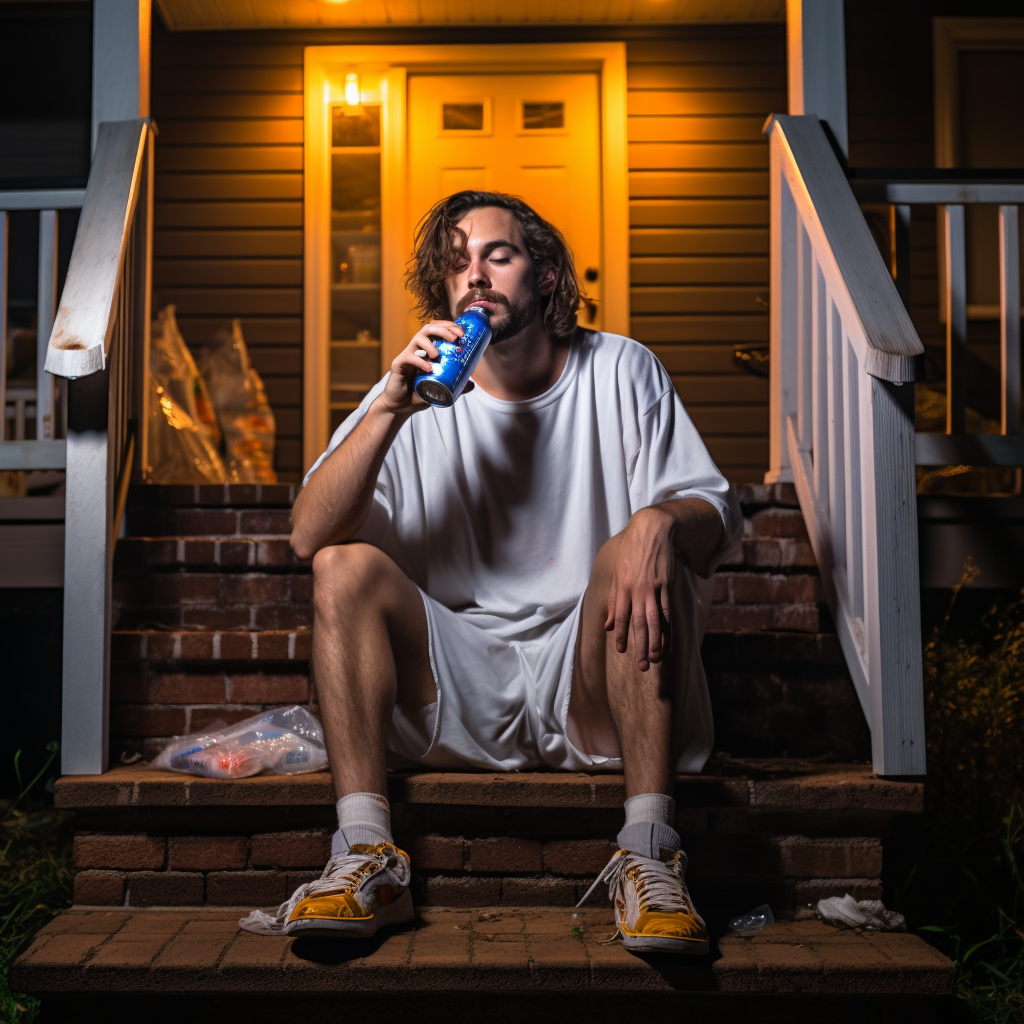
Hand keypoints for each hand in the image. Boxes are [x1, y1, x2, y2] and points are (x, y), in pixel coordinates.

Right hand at [377, 320, 463, 414]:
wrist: (401, 406)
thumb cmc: (419, 394)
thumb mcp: (441, 389)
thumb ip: (455, 385)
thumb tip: (472, 384)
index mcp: (426, 350)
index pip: (437, 330)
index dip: (449, 327)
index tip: (462, 333)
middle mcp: (417, 349)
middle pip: (428, 329)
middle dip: (443, 329)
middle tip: (455, 338)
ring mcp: (407, 355)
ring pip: (418, 338)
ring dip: (430, 344)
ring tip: (437, 355)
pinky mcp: (398, 364)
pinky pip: (409, 357)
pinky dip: (420, 361)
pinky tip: (428, 368)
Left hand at [605, 507, 675, 671]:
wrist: (651, 531)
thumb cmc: (630, 553)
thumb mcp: (617, 574)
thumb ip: (613, 600)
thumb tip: (607, 625)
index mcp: (622, 587)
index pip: (620, 616)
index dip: (621, 634)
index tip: (621, 651)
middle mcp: (637, 590)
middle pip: (638, 623)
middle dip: (640, 646)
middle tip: (641, 666)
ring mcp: (654, 588)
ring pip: (655, 620)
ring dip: (656, 642)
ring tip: (656, 660)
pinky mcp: (667, 585)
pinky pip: (668, 612)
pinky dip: (669, 629)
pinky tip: (669, 642)